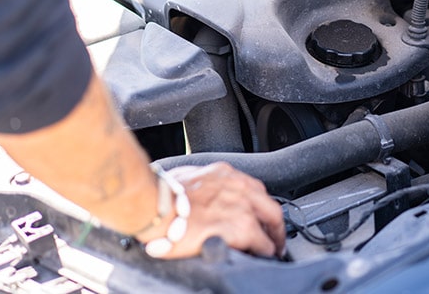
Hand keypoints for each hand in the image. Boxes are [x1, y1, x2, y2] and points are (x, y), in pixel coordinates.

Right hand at [137, 162, 284, 258]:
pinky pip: (261, 242)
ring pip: (270, 223)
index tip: (258, 214)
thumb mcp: (185, 176)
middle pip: (269, 205)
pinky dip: (264, 250)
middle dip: (274, 222)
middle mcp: (238, 186)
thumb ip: (199, 182)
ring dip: (271, 237)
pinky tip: (262, 255)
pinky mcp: (240, 227)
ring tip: (270, 248)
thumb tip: (194, 191)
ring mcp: (241, 206)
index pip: (253, 188)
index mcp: (225, 173)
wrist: (154, 205)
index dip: (258, 205)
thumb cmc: (161, 194)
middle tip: (274, 234)